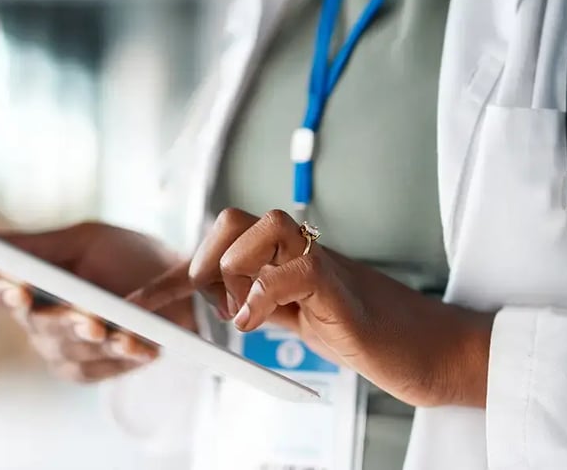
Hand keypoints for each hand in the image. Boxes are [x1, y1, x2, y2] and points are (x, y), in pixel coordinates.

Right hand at [0, 222, 195, 382]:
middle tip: (87, 317)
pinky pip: (94, 368)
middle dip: (62, 319)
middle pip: (33, 323)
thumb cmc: (128, 256)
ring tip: (120, 332)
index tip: (18, 288)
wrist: (181, 288)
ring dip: (95, 340)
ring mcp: (58, 347)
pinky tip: (138, 347)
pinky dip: (118, 356)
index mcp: (26, 281)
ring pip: (65, 348)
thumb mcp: (87, 240)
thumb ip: (37, 245)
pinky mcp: (85, 370)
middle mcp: (34, 319)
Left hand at [134, 209, 493, 406]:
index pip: (222, 242)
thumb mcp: (295, 318)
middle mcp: (300, 250)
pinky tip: (255, 324)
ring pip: (262, 225)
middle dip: (204, 258)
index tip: (138, 303)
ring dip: (234, 269)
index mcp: (284, 256)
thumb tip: (218, 299)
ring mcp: (322, 263)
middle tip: (207, 301)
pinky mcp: (341, 289)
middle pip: (234, 217)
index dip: (174, 272)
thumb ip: (260, 301)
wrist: (428, 349)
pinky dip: (263, 296)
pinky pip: (294, 270)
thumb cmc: (363, 334)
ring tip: (241, 313)